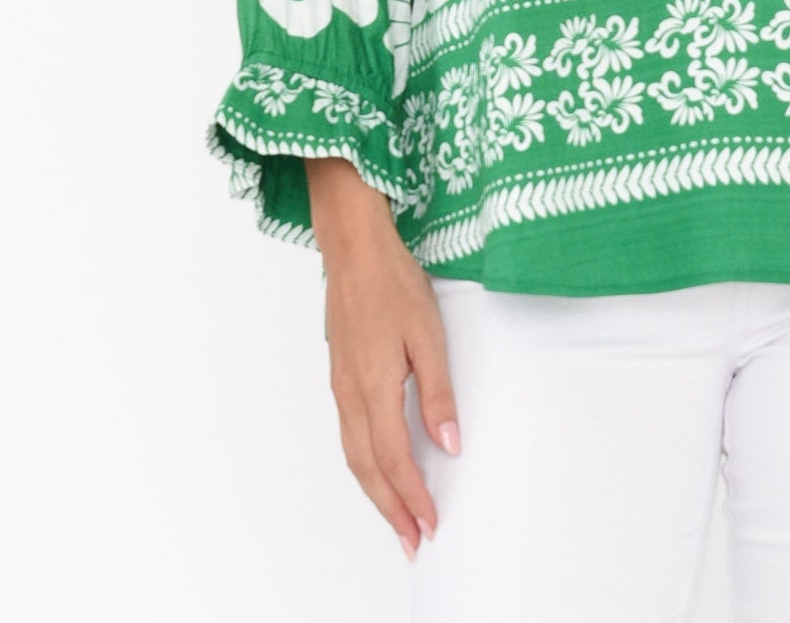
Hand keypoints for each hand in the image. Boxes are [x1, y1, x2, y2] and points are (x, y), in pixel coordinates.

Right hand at [305, 158, 461, 560]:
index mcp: (374, 387)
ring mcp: (341, 385)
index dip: (412, 496)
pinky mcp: (340, 375)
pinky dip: (364, 465)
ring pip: (354, 455)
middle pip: (367, 469)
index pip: (393, 459)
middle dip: (391, 510)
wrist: (353, 248)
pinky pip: (349, 435)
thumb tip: (450, 443)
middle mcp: (350, 394)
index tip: (430, 524)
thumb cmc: (392, 282)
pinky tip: (379, 468)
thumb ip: (437, 393)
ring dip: (376, 492)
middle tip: (413, 541)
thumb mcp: (428, 334)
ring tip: (398, 517)